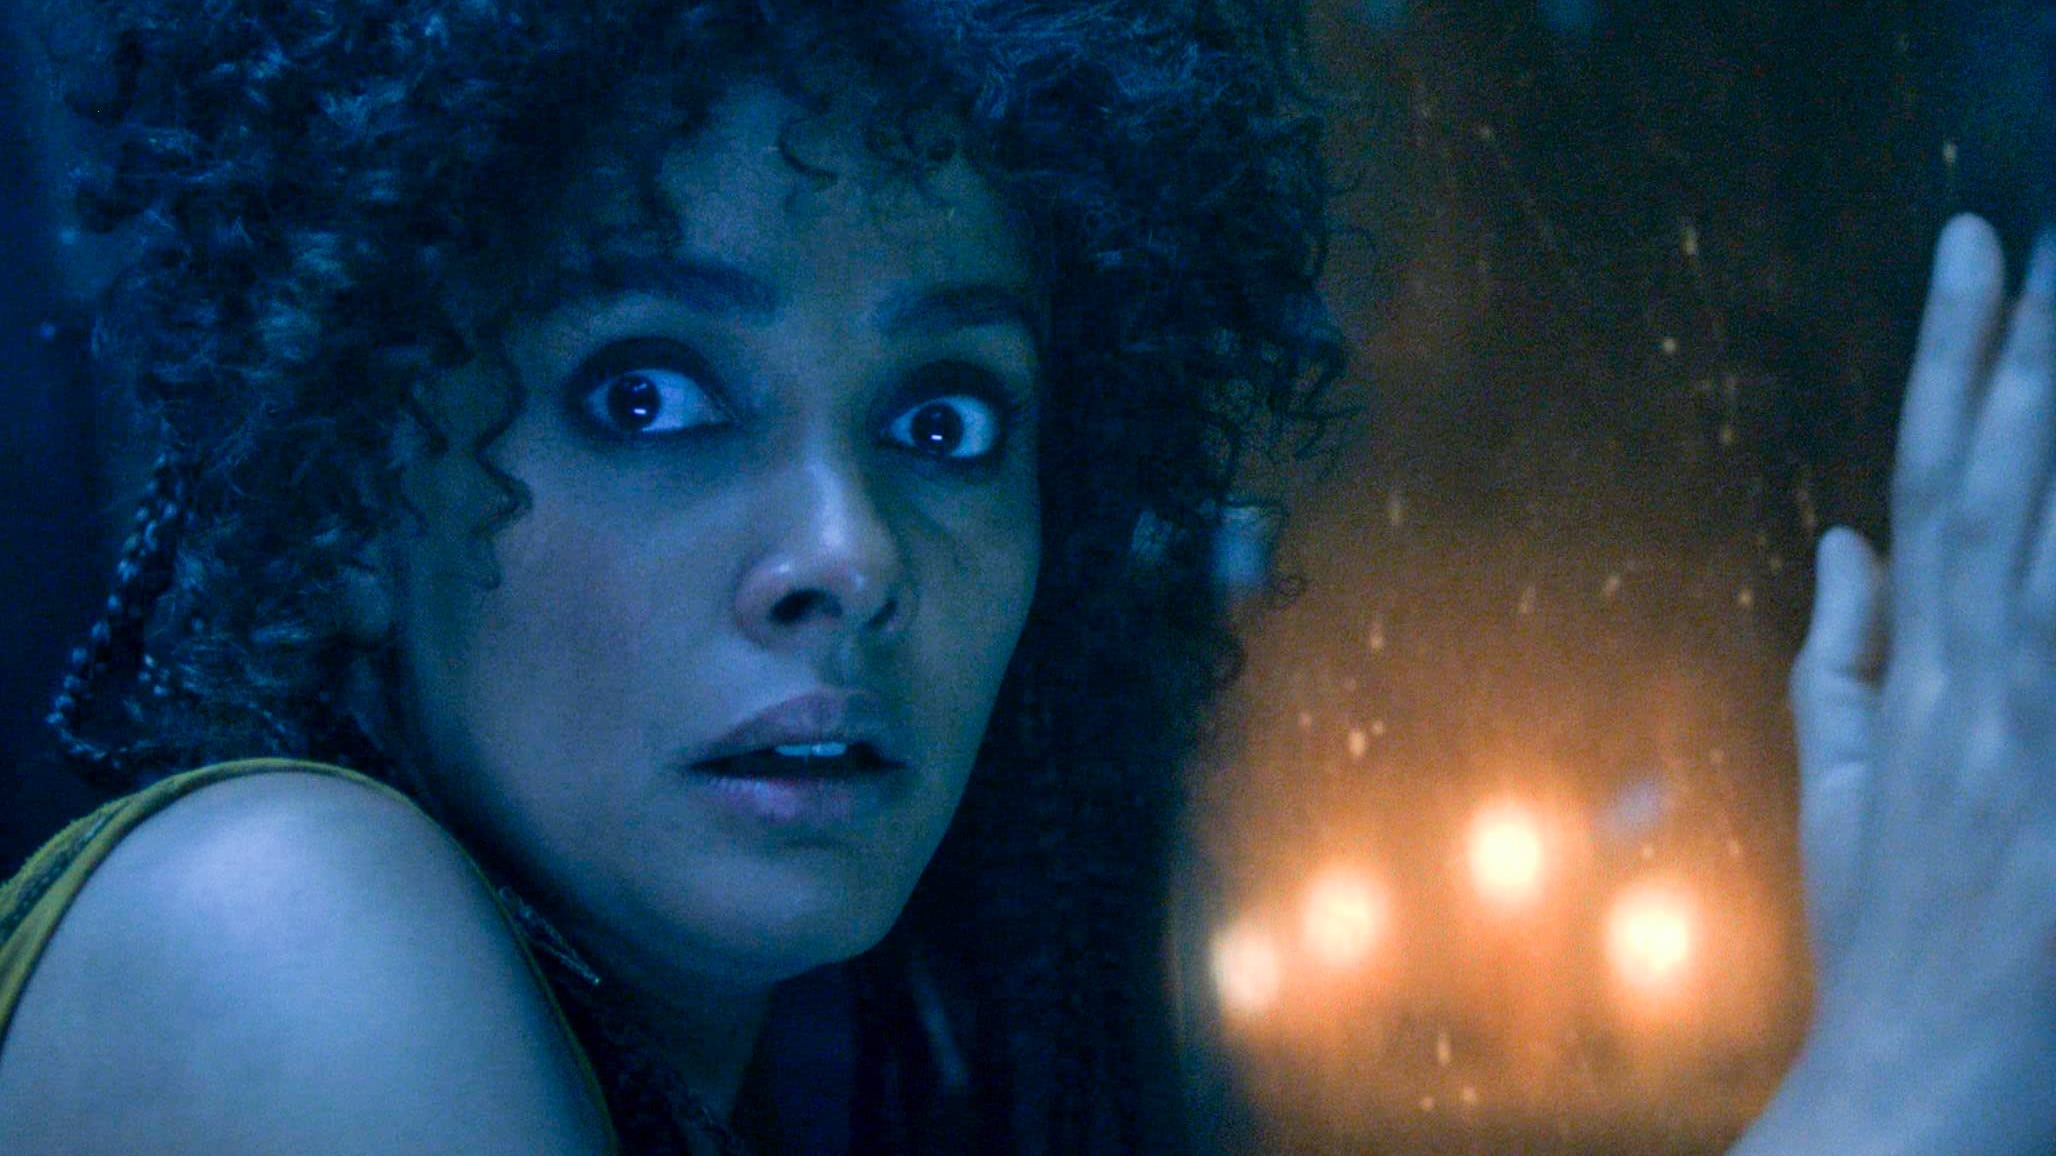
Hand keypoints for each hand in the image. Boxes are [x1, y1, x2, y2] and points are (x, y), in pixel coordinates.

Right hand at [1740, 215, 2055, 1153]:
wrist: (1934, 1064)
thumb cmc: (1883, 930)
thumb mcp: (1837, 788)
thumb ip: (1843, 655)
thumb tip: (1849, 537)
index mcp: (1916, 672)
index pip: (1932, 473)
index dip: (1952, 353)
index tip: (1974, 247)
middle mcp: (1986, 675)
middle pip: (2013, 477)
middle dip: (2036, 346)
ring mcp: (2048, 720)